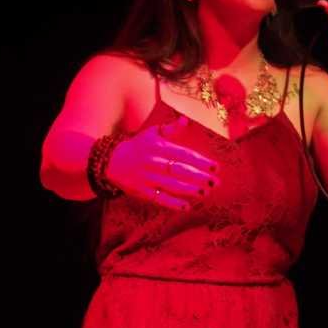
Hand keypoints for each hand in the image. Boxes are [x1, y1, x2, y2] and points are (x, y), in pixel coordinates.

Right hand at [105, 115, 219, 210]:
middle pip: (179, 171)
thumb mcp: (152, 133)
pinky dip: (172, 203)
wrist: (112, 161)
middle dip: (199, 177)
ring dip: (189, 190)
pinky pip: (159, 199)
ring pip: (171, 185)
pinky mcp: (141, 192)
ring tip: (205, 193)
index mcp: (158, 147)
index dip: (201, 161)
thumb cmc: (138, 146)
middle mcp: (153, 162)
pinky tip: (186, 207)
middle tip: (215, 182)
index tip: (216, 167)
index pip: (184, 154)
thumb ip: (170, 129)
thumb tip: (185, 121)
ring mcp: (146, 178)